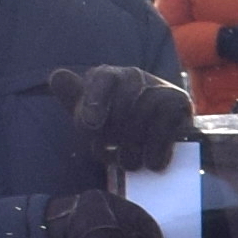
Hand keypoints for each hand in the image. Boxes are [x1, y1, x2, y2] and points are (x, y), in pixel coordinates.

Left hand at [53, 63, 195, 171]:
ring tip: (129, 162)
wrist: (160, 132)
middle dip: (112, 138)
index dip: (95, 101)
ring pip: (140, 124)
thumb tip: (57, 77)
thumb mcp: (89, 114)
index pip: (103, 79)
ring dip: (131, 152)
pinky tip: (151, 163)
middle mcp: (135, 75)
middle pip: (120, 109)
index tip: (90, 127)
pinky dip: (154, 154)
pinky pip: (162, 133)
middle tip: (108, 153)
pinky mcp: (180, 104)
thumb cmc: (115, 124)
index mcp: (109, 74)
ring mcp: (161, 88)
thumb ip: (73, 98)